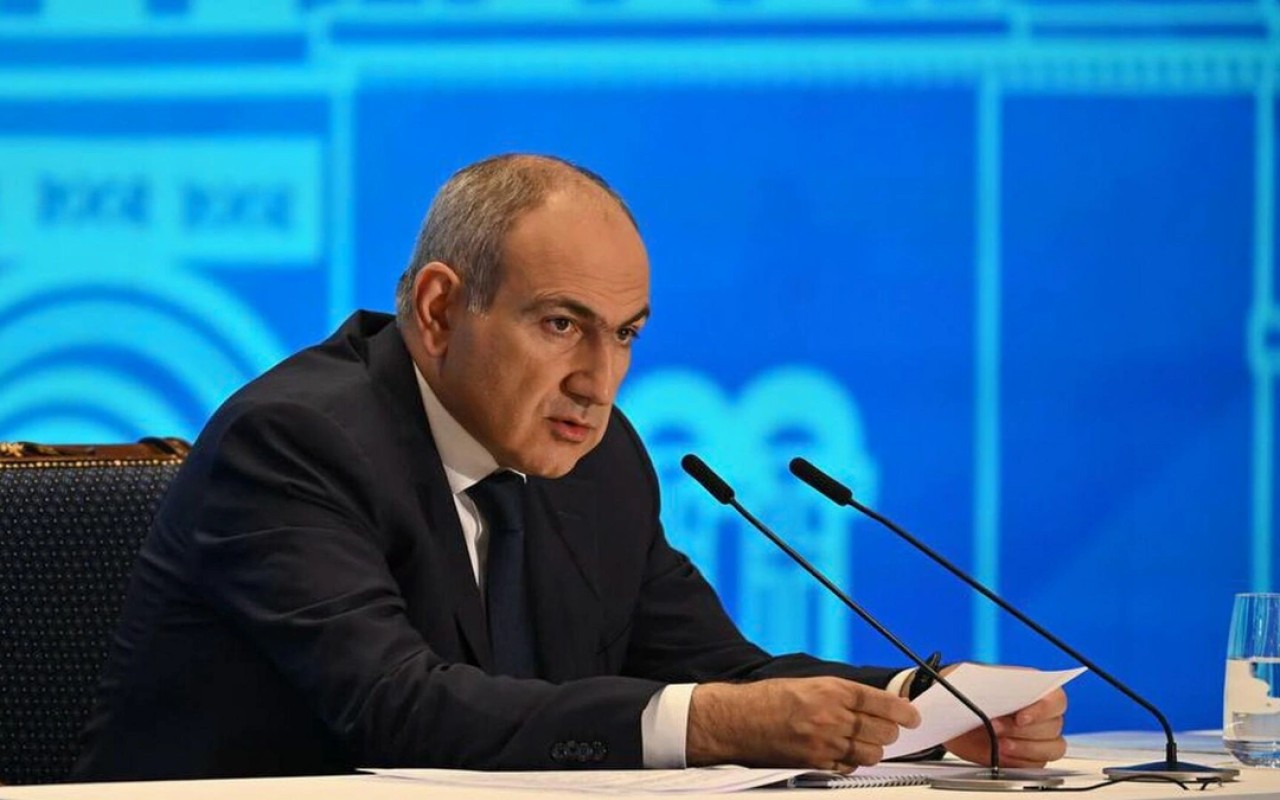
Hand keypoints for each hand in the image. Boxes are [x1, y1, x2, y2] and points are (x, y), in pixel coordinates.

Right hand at [686, 677, 920, 772]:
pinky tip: (842, 753)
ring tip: (863, 743)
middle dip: (888, 732)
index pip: (881, 702)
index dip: (902, 711)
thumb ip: (842, 694)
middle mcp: (832, 716)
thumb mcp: (809, 684)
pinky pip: (848, 768)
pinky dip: (850, 763)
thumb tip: (873, 704)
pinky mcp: (816, 763)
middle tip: (885, 730)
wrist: (738, 720)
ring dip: (872, 749)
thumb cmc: (768, 699)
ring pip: (871, 753)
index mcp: (831, 690)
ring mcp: (825, 742)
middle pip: (882, 731)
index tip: (913, 716)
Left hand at [943, 686, 1067, 768]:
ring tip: (1000, 744)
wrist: (950, 715)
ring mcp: (1037, 736)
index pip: (1056, 700)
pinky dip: (1020, 761)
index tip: (1020, 717)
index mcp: (1034, 688)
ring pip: (1052, 748)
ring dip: (1025, 748)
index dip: (1042, 710)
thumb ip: (992, 684)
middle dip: (1022, 730)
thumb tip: (1000, 693)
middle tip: (996, 727)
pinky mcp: (1028, 756)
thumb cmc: (965, 693)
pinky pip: (1037, 765)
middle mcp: (1040, 713)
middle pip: (1053, 727)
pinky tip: (1001, 754)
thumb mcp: (974, 681)